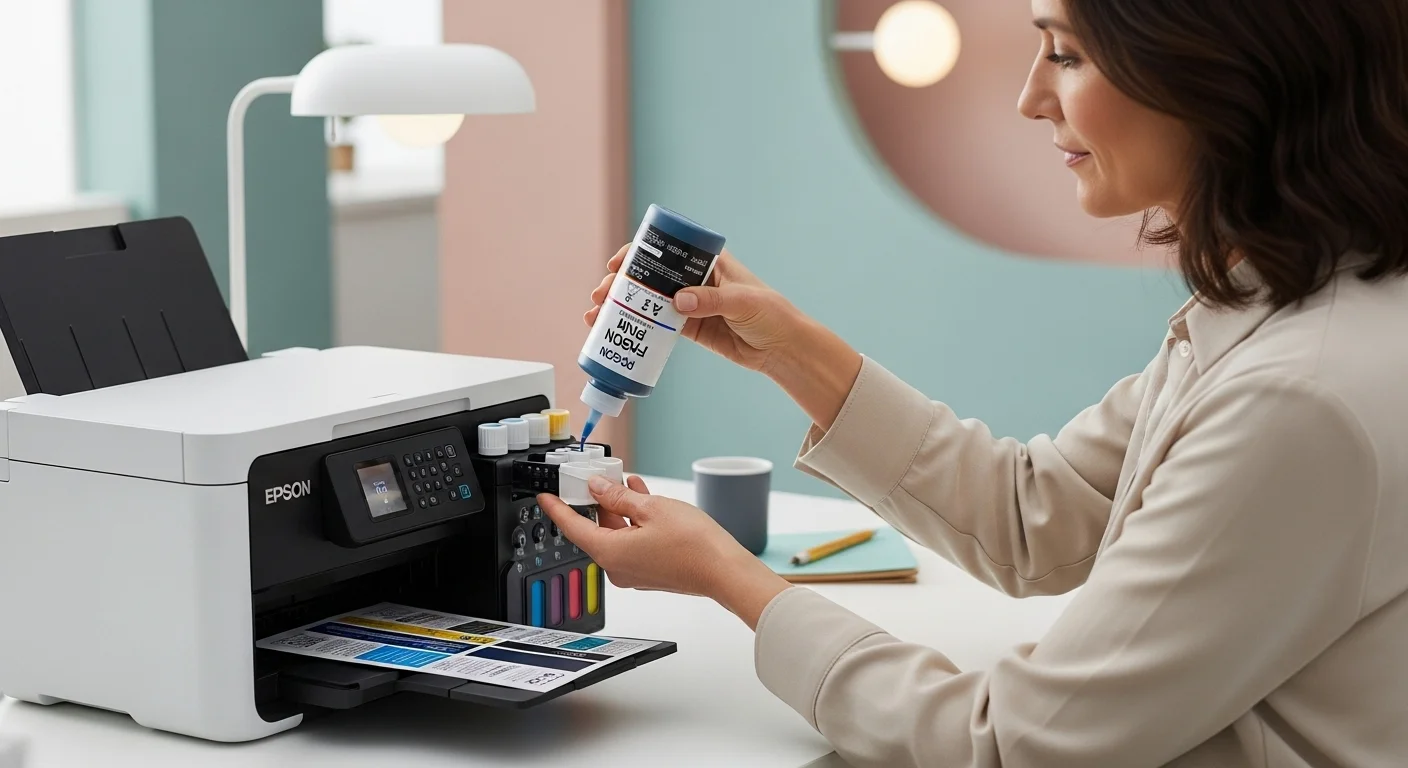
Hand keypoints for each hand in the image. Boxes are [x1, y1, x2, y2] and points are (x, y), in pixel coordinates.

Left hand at [538, 475, 790, 628]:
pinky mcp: (651, 570)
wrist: (724, 570)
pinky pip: (632, 541)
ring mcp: (635, 571)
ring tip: (625, 481)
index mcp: (610, 553)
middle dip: (597, 502)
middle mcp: (618, 567)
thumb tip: (598, 488)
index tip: (545, 497)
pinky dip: (633, 521)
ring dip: (619, 508)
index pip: (573, 528)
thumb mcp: (650, 508)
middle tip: (595, 478)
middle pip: (596, 529)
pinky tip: (641, 498)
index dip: (557, 509)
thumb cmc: (693, 544)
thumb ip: (618, 497)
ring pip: (617, 533)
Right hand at [584, 246, 802, 375]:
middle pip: (651, 276)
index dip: (639, 254)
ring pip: (649, 301)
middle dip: (622, 284)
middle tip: (601, 295)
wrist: (783, 348)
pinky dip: (638, 327)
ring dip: (623, 306)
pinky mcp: (690, 329)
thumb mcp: (743, 301)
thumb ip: (711, 301)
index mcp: (708, 262)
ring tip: (598, 314)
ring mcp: (690, 304)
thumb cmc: (772, 314)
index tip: (618, 264)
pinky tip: (619, 331)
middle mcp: (695, 280)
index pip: (668, 251)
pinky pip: (658, 326)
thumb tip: (677, 300)